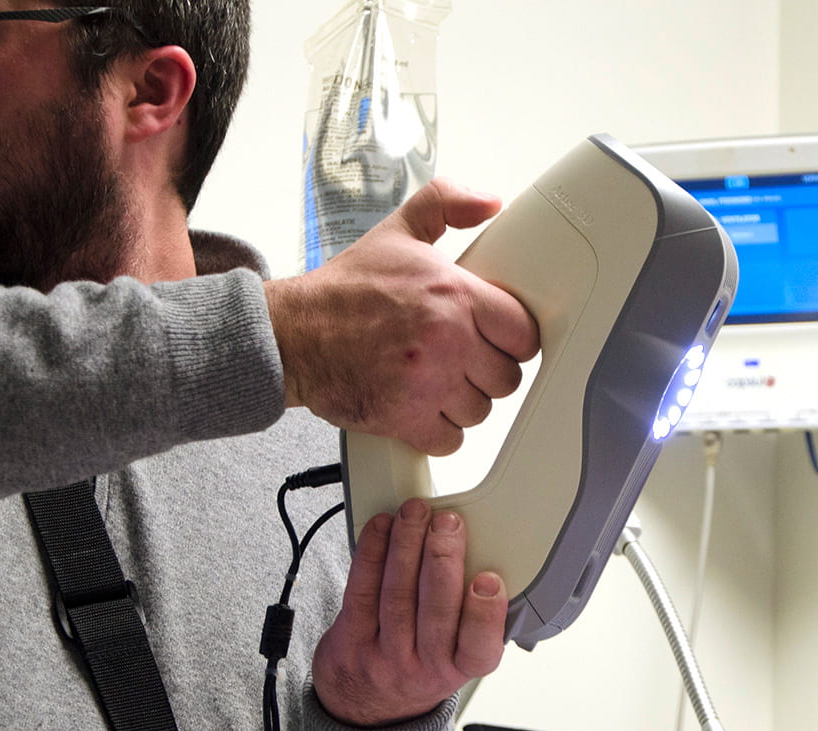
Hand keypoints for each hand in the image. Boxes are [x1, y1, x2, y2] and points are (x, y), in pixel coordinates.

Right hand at [264, 178, 539, 455]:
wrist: (293, 334)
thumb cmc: (344, 290)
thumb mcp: (398, 231)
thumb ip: (447, 204)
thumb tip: (489, 203)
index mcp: (455, 295)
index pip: (523, 334)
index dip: (512, 339)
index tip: (496, 339)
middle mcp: (448, 340)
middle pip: (506, 378)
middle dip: (487, 373)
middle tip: (462, 362)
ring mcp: (429, 383)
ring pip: (481, 412)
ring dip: (462, 403)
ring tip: (437, 383)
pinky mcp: (407, 418)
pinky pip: (451, 440)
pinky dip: (440, 432)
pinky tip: (423, 408)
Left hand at [312, 499, 507, 725]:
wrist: (367, 706)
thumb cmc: (419, 668)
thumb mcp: (456, 657)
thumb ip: (473, 616)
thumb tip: (481, 552)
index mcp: (460, 668)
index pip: (480, 647)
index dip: (486, 614)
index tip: (489, 579)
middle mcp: (424, 666)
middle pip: (436, 610)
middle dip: (443, 559)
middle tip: (448, 524)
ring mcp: (385, 655)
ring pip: (398, 593)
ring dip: (407, 545)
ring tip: (415, 514)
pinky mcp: (351, 639)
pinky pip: (362, 589)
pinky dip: (372, 553)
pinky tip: (382, 529)